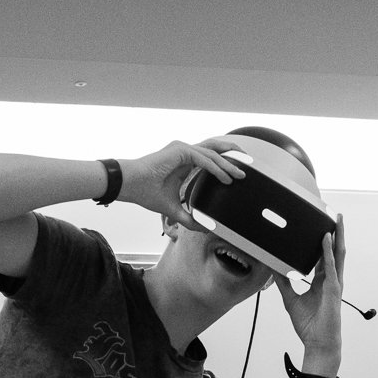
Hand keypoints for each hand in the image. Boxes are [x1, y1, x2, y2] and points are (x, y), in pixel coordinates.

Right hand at [118, 139, 243, 227]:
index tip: (238, 173)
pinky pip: (203, 159)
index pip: (209, 158)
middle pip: (214, 149)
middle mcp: (184, 152)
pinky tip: (226, 178)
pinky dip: (216, 169)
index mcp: (183, 161)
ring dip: (228, 164)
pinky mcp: (180, 150)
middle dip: (232, 154)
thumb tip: (204, 228)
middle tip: (248, 163)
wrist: (128, 186)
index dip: (224, 162)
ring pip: (212, 153)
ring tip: (241, 174)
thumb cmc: (145, 193)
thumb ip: (188, 218)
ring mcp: (182, 149)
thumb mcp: (172, 209)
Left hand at [276, 215, 345, 369]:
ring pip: (338, 254)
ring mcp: (335, 283)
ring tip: (336, 219)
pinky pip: (331, 266)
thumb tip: (273, 269)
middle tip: (333, 215)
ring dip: (337, 236)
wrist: (317, 343)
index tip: (322, 227)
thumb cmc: (309, 325)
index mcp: (323, 282)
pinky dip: (328, 251)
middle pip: (335, 251)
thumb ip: (284, 284)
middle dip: (335, 233)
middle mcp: (331, 280)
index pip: (324, 257)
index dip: (324, 242)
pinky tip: (326, 238)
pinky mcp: (334, 289)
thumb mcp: (290, 300)